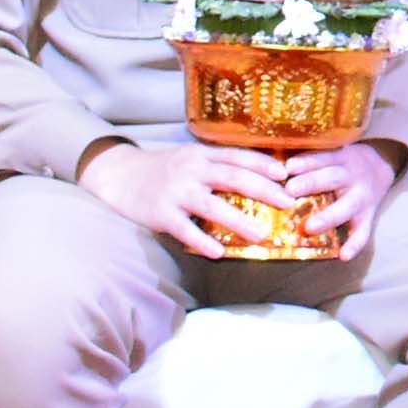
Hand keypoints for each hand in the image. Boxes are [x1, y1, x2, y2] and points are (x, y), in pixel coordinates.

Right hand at [80, 139, 302, 259]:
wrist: (120, 175)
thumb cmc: (164, 169)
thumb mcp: (191, 158)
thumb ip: (218, 165)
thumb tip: (260, 176)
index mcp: (202, 155)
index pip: (238, 156)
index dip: (263, 163)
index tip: (286, 174)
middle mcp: (192, 170)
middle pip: (233, 178)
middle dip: (263, 190)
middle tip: (287, 202)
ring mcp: (175, 191)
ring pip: (212, 205)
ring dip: (239, 220)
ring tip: (262, 234)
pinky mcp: (160, 213)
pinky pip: (185, 230)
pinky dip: (202, 241)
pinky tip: (218, 253)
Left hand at [277, 142, 399, 261]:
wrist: (382, 165)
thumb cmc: (342, 162)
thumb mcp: (332, 152)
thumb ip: (308, 159)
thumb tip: (271, 164)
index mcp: (341, 158)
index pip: (323, 157)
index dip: (306, 162)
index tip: (288, 167)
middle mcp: (353, 176)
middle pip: (333, 178)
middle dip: (312, 184)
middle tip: (290, 191)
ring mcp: (363, 197)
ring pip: (347, 206)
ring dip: (328, 217)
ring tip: (310, 228)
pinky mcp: (369, 215)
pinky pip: (363, 232)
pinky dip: (355, 245)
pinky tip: (343, 257)